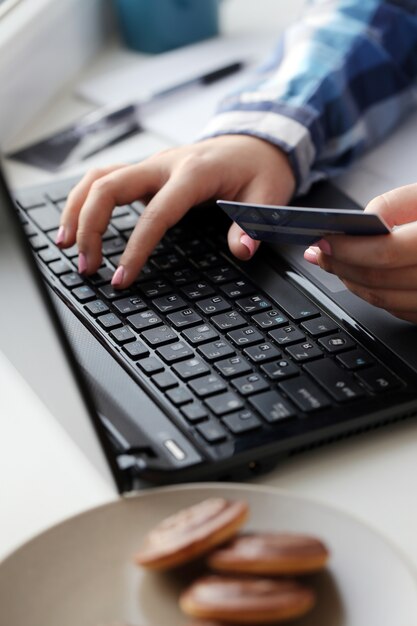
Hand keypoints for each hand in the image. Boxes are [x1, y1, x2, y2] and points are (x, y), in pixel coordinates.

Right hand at [57, 135, 294, 287]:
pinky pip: (105, 178)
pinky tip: (77, 223)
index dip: (135, 248)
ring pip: (98, 178)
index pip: (155, 214)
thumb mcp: (268, 196)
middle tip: (86, 266)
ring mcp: (151, 165)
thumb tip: (241, 249)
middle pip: (109, 187)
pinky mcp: (146, 171)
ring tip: (66, 245)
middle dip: (90, 227)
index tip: (122, 277)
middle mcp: (164, 164)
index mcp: (193, 173)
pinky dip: (85, 199)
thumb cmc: (259, 168)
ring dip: (76, 210)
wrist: (255, 141)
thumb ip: (252, 223)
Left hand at [304, 183, 416, 322]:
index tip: (324, 241)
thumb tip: (354, 229)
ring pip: (386, 301)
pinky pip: (399, 310)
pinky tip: (359, 278)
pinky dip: (374, 295)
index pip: (387, 253)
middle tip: (320, 253)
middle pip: (380, 281)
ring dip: (352, 283)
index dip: (349, 249)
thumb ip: (391, 206)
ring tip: (335, 264)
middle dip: (342, 266)